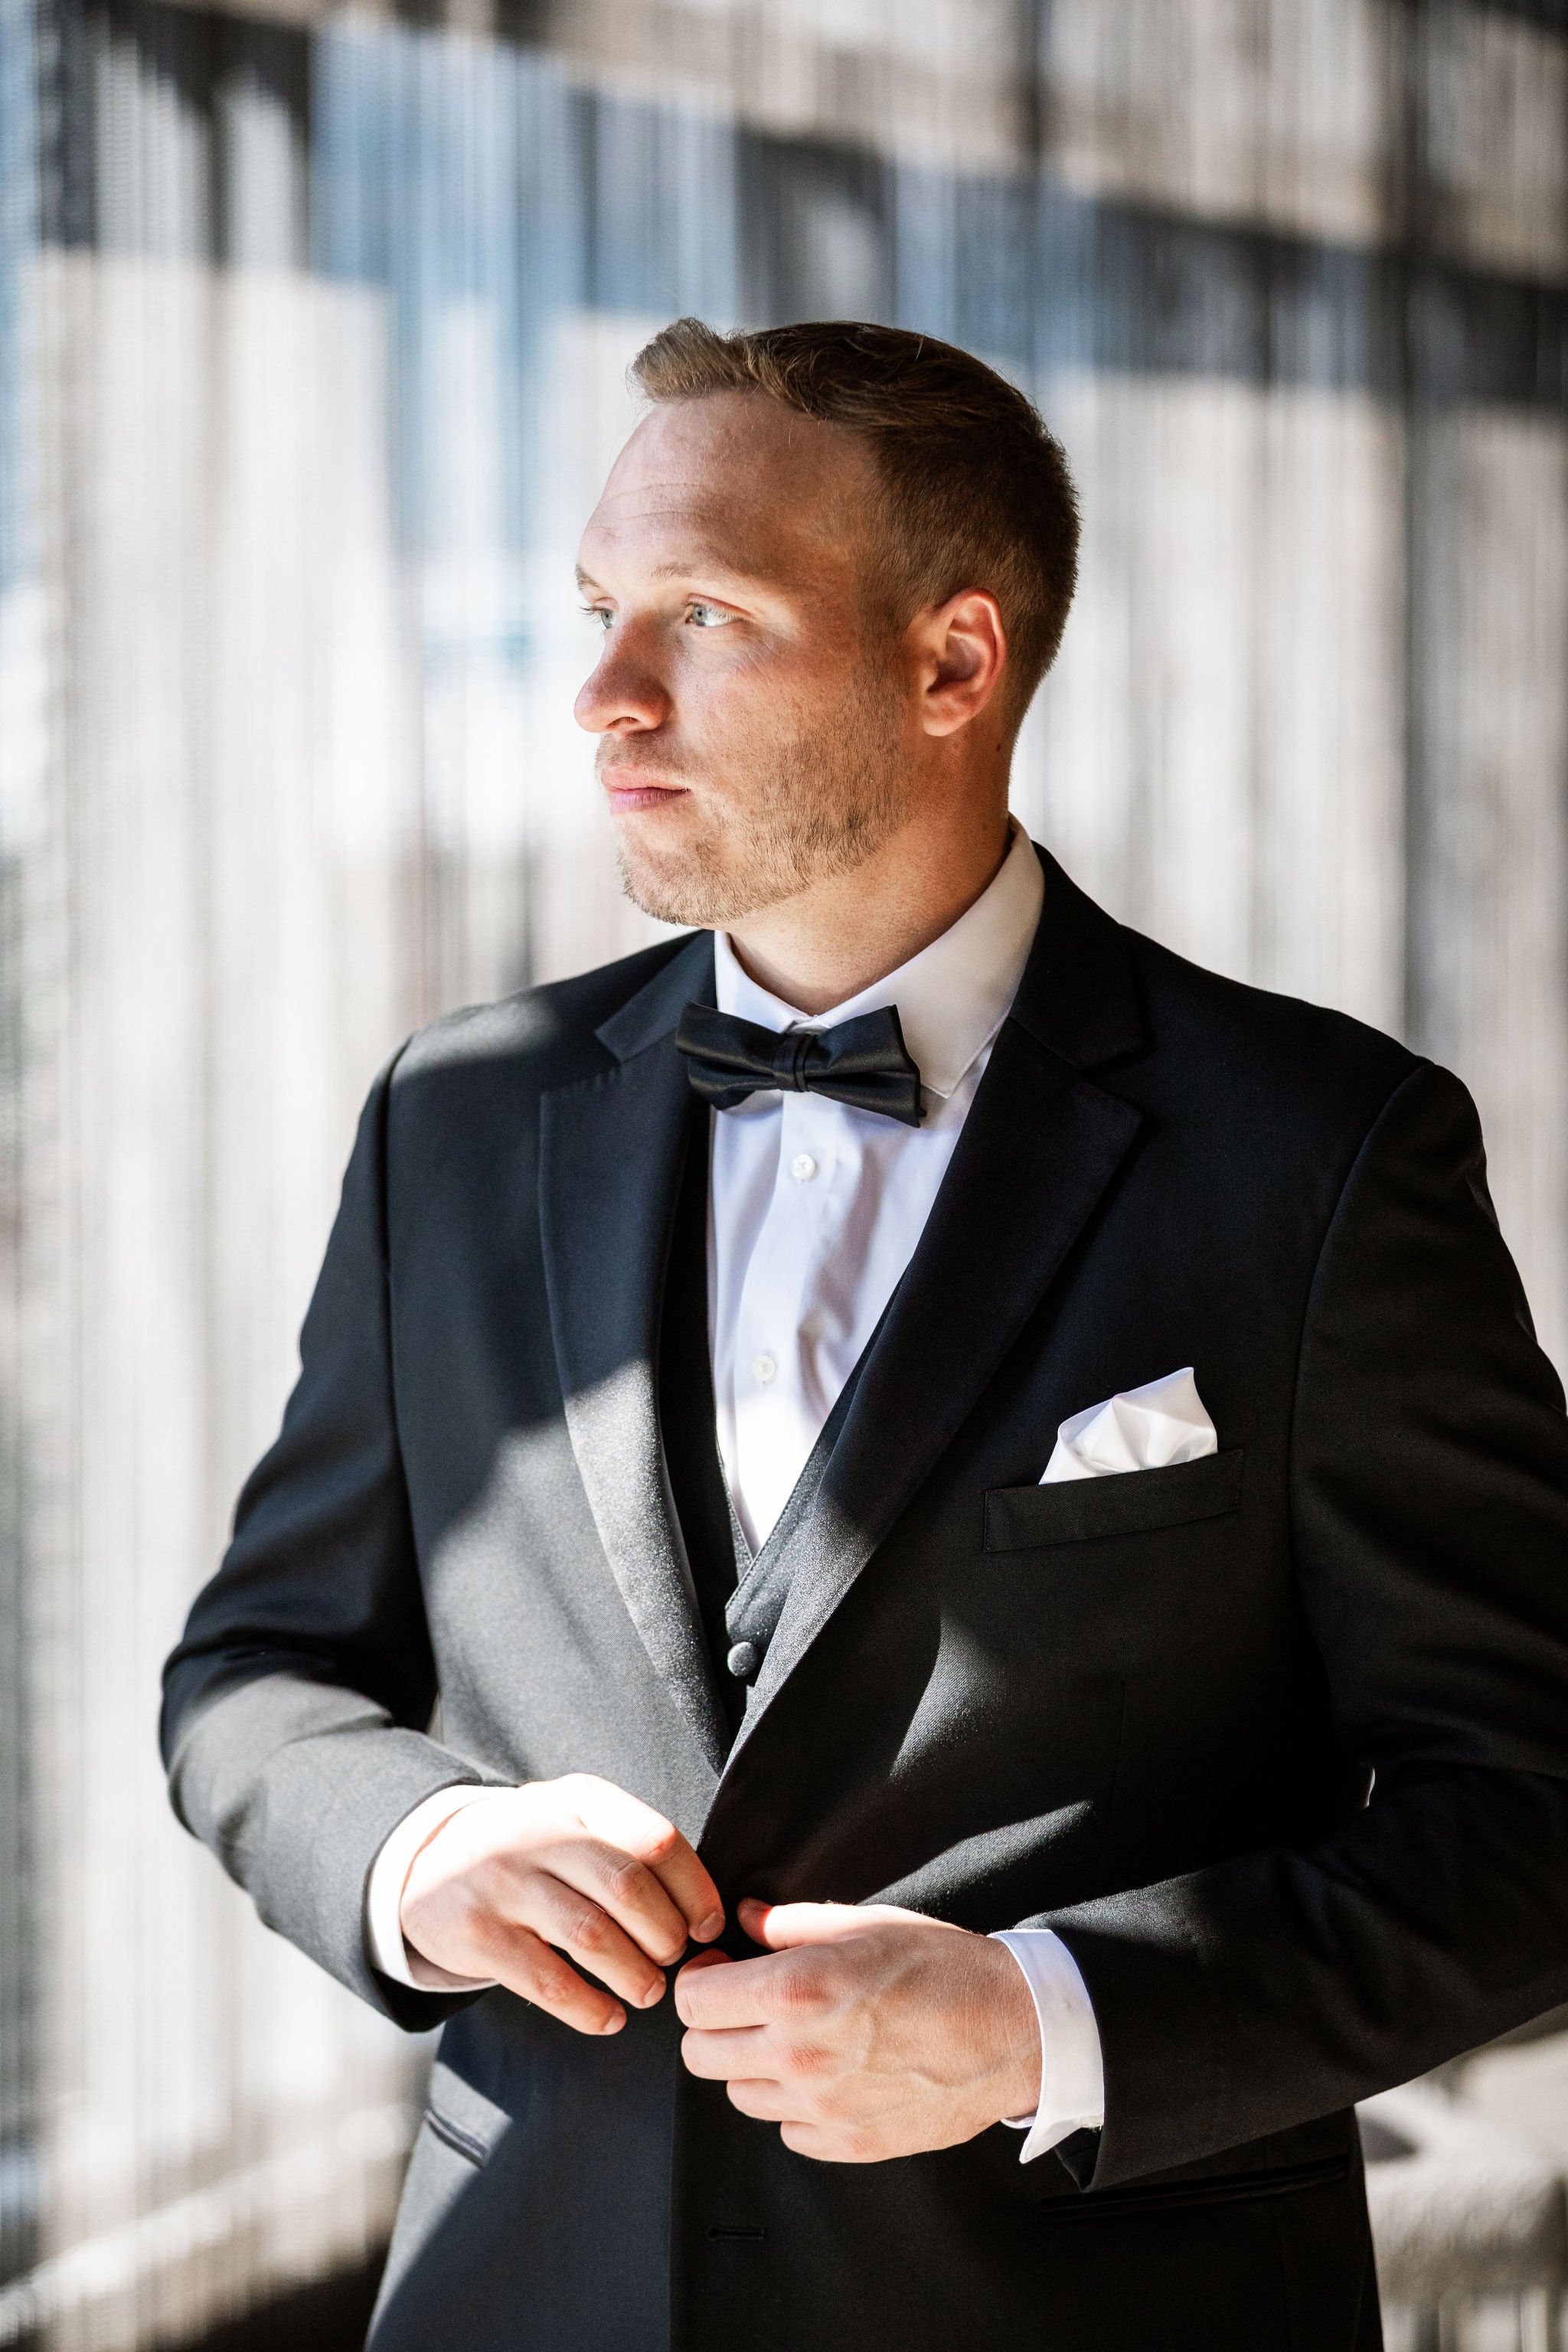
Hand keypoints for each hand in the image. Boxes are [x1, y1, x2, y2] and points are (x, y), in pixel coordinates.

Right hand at [399, 1774, 723, 2034]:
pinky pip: (548, 1982)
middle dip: (664, 1936)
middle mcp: (540, 1833)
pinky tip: (609, 2017)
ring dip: (635, 1976)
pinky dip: (590, 2009)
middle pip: (628, 1888)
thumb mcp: (574, 1818)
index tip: (707, 1926)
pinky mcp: (476, 1934)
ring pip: (592, 1937)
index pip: (655, 1840)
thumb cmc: (530, 1848)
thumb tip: (700, 1909)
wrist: (427, 1863)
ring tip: (648, 1992)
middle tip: (673, 1961)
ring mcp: (503, 1882)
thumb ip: (629, 1844)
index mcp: (578, 1801)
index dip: (694, 1890)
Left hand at [674, 1898, 1039, 2161]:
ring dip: (753, 2066)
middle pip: (700, 2055)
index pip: (692, 2001)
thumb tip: (745, 1918)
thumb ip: (790, 1923)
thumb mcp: (864, 1923)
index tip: (719, 1971)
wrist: (1012, 2029)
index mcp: (796, 1991)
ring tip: (796, 2038)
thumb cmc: (942, 1966)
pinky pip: (787, 2131)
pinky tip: (829, 2074)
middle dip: (714, 2024)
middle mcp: (798, 2055)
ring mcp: (822, 2108)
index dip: (700, 1980)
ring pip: (739, 2095)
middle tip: (747, 2004)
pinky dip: (795, 2106)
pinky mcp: (848, 2144)